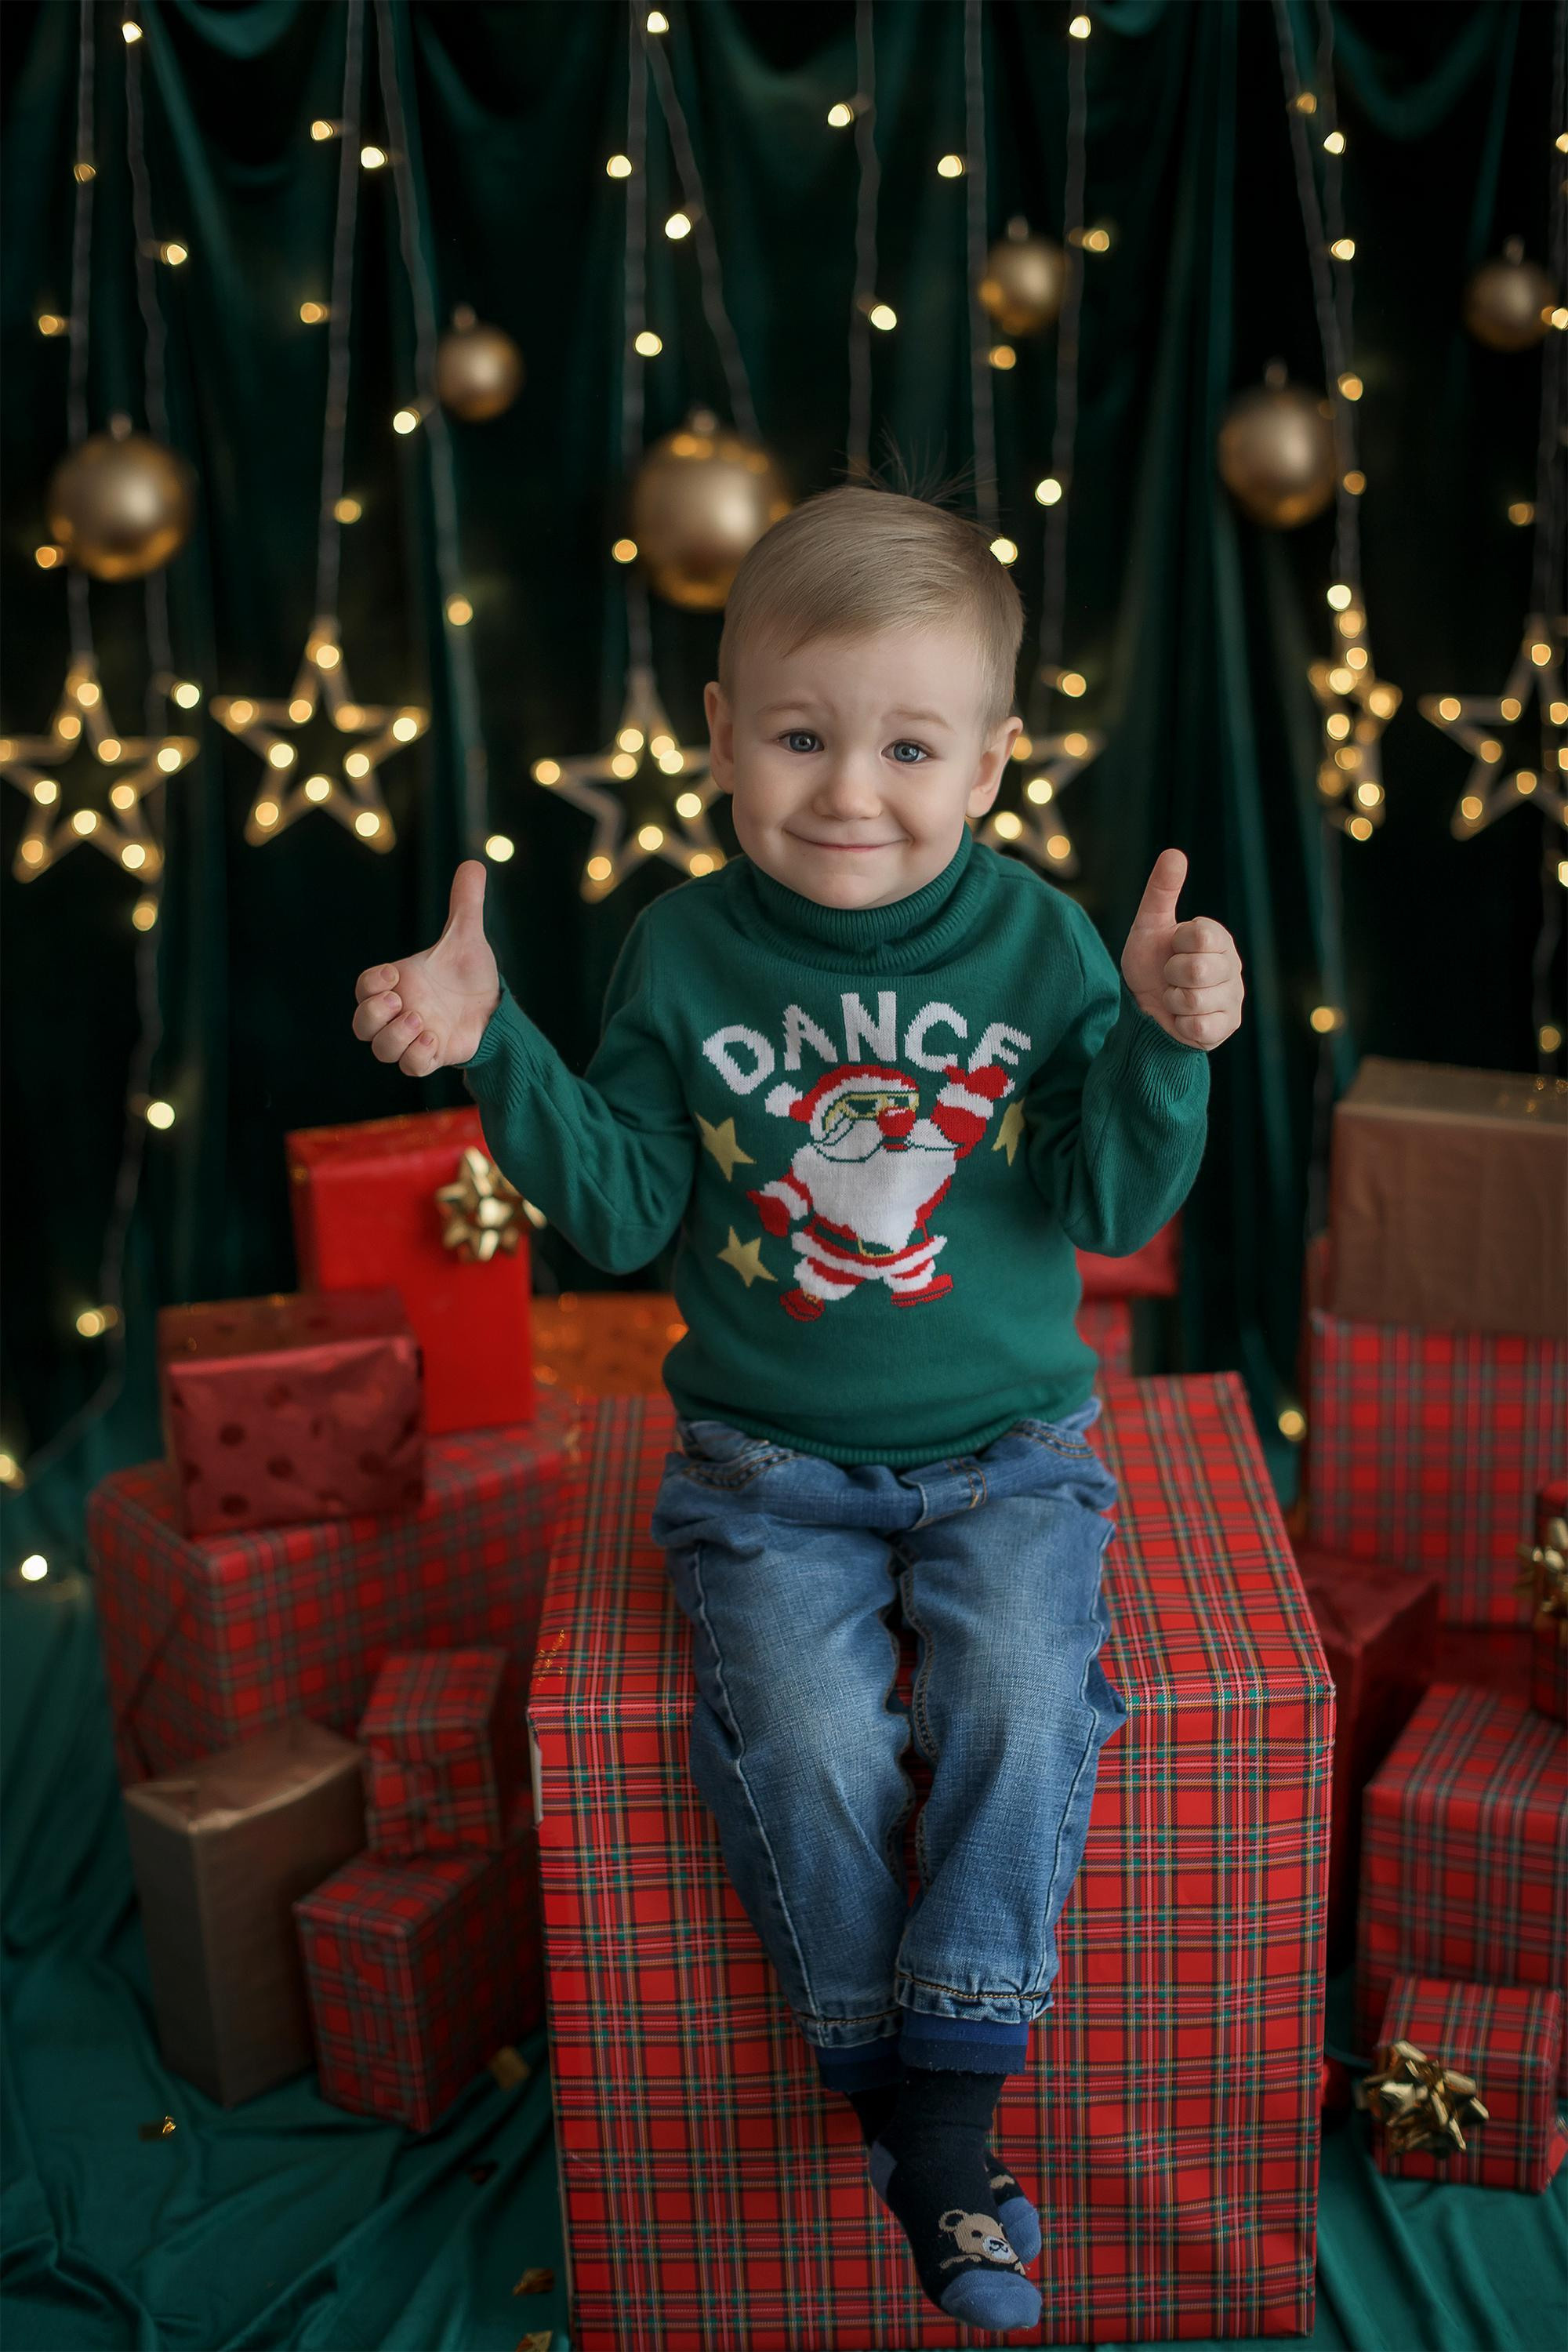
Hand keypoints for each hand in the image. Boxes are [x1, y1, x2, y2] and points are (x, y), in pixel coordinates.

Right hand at [352, 860, 500, 1076]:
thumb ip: (464, 903)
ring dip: (394, 1037)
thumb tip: (474, 863)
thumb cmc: (468, 974)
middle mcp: (400, 1012)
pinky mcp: (432, 1056)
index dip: (371, 983)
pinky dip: (418, 1056)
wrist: (494, 1008)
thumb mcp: (467, 936)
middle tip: (399, 1002)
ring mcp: (414, 1037)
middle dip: (371, 1015)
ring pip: (381, 1050)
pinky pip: (411, 1067)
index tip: (395, 973)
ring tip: (421, 1021)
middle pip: (360, 1024)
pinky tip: (437, 1039)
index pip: (363, 987)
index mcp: (399, 983)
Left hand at [1120, 847, 1243, 1050]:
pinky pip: (1198, 1028)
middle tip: (1171, 976)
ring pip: (1195, 1000)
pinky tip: (1182, 1018)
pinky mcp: (1226, 1027)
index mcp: (1218, 936)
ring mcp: (1233, 997)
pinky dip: (1180, 1024)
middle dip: (1171, 975)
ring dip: (1173, 1000)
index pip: (1199, 935)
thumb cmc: (1151, 963)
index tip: (1173, 948)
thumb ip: (1161, 891)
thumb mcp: (1150, 925)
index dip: (1175, 945)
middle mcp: (1233, 965)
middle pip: (1197, 969)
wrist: (1145, 1007)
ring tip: (1175, 996)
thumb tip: (1174, 852)